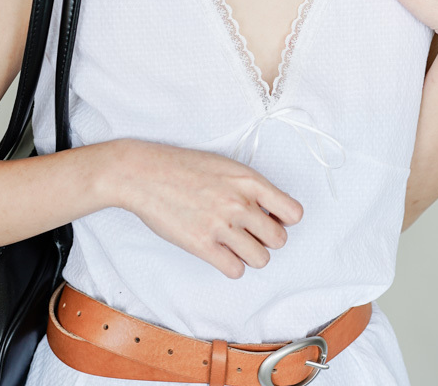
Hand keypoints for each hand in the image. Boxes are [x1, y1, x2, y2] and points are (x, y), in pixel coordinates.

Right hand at [114, 140, 303, 278]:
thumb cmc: (182, 166)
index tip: (271, 219)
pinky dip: (230, 265)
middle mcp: (239, 203)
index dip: (284, 220)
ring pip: (261, 259)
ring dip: (249, 255)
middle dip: (266, 239)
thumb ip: (249, 187)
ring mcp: (221, 225)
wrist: (144, 173)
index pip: (293, 213)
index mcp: (248, 180)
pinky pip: (235, 270)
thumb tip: (270, 211)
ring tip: (233, 243)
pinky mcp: (202, 245)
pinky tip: (219, 251)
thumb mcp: (224, 166)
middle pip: (279, 240)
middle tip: (248, 232)